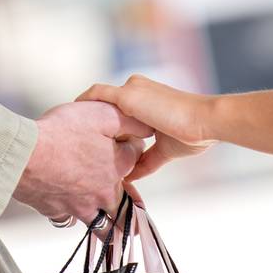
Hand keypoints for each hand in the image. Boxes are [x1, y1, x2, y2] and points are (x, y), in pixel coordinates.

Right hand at [13, 101, 152, 225]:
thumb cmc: (60, 133)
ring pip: (102, 226)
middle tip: (136, 213)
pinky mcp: (56, 210)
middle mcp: (102, 192)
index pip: (136, 157)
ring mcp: (79, 206)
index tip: (127, 142)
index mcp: (116, 167)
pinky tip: (70, 213)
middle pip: (125, 207)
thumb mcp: (101, 114)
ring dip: (109, 227)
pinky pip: (69, 220)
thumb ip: (128, 121)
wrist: (24, 156)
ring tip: (114, 233)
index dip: (133, 145)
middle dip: (131, 207)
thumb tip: (147, 129)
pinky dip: (71, 218)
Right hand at [79, 75, 216, 179]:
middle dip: (102, 137)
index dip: (86, 109)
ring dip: (118, 156)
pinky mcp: (166, 150)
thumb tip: (82, 102)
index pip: (102, 99)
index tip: (69, 123)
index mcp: (133, 90)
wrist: (204, 123)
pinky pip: (145, 163)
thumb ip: (104, 96)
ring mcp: (154, 130)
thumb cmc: (167, 106)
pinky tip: (122, 182)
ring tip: (100, 166)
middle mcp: (142, 108)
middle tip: (84, 150)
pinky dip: (135, 172)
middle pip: (114, 124)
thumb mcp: (128, 97)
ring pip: (129, 145)